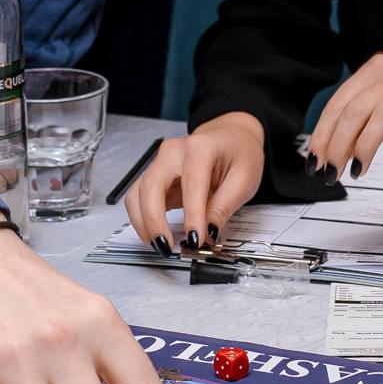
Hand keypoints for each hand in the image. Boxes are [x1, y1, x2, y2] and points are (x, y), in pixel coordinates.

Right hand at [126, 112, 265, 253]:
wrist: (232, 137)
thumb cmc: (239, 153)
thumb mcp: (244, 180)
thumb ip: (224, 207)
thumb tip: (209, 234)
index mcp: (201, 147)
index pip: (191, 184)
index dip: (192, 216)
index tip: (196, 240)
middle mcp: (174, 151)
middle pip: (151, 185)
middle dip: (154, 220)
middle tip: (166, 246)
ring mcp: (160, 162)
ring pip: (138, 193)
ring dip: (143, 222)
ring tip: (159, 245)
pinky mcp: (155, 175)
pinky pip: (138, 198)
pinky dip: (142, 219)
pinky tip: (154, 234)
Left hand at [308, 44, 382, 175]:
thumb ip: (365, 102)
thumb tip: (332, 137)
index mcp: (378, 70)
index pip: (339, 103)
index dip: (323, 134)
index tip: (315, 159)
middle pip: (354, 113)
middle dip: (337, 147)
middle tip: (331, 172)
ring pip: (381, 119)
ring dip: (363, 148)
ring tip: (356, 170)